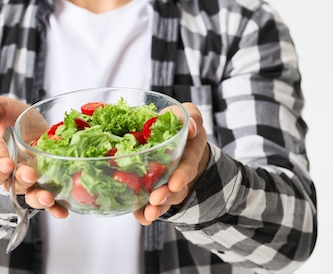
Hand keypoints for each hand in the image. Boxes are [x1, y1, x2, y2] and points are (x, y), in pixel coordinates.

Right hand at [0, 92, 68, 218]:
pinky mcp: (49, 185)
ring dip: (40, 199)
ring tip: (48, 197)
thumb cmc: (8, 122)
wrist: (28, 128)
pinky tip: (64, 210)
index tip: (6, 164)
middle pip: (16, 186)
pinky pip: (53, 201)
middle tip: (30, 174)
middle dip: (23, 181)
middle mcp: (13, 177)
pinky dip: (58, 207)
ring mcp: (32, 184)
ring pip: (34, 196)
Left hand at [133, 103, 209, 225]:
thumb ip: (191, 118)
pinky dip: (145, 212)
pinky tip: (141, 217)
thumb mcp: (188, 115)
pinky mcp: (154, 189)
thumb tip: (190, 127)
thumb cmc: (178, 123)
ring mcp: (170, 181)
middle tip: (157, 198)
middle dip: (167, 194)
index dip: (183, 175)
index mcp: (191, 150)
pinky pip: (151, 204)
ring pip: (166, 197)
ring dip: (158, 206)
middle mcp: (183, 169)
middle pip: (178, 186)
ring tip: (149, 212)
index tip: (175, 184)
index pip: (189, 163)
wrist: (175, 138)